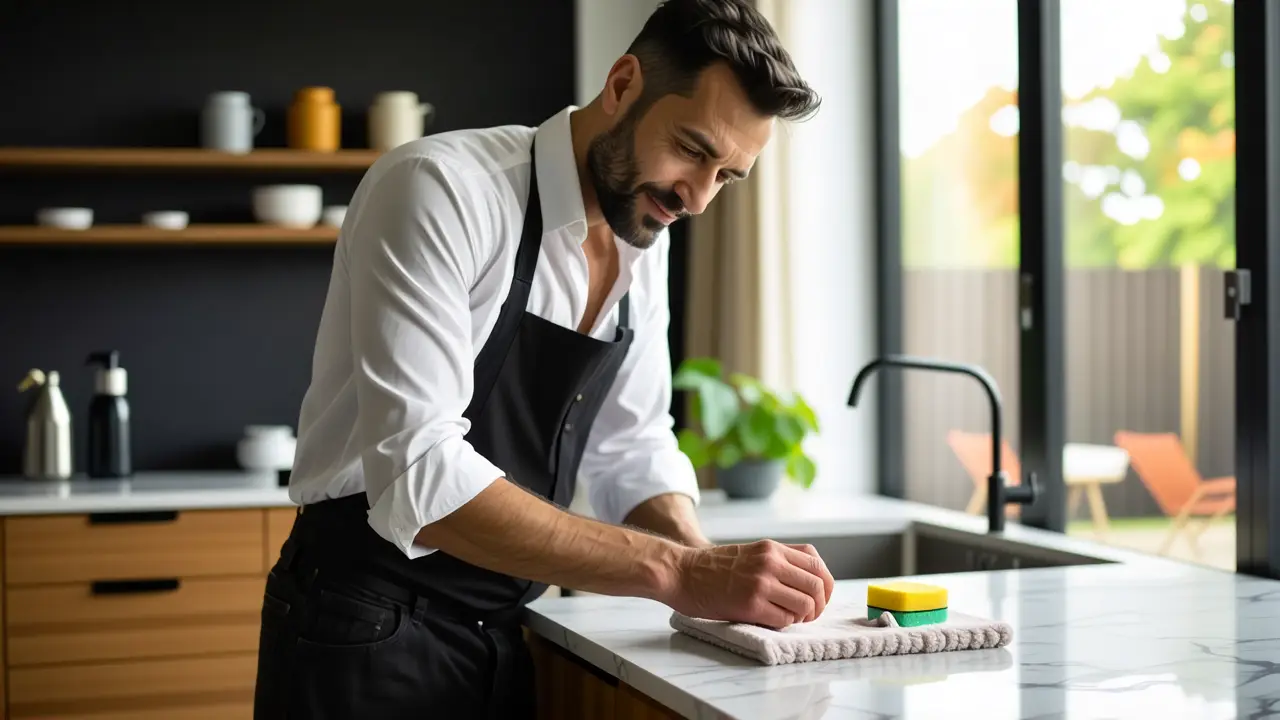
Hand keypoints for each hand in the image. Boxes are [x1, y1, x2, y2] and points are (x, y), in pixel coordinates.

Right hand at [662, 540, 834, 628]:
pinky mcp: (751, 604)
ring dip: (803, 617)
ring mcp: (762, 583)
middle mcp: (771, 562)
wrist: (681, 572)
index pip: (816, 564)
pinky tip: (773, 620)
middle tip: (808, 614)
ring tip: (790, 618)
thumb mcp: (751, 551)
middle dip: (819, 605)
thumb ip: (777, 560)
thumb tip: (808, 581)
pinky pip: (785, 619)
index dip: (825, 584)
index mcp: (772, 548)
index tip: (820, 597)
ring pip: (805, 604)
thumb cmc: (712, 567)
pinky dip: (785, 624)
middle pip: (817, 585)